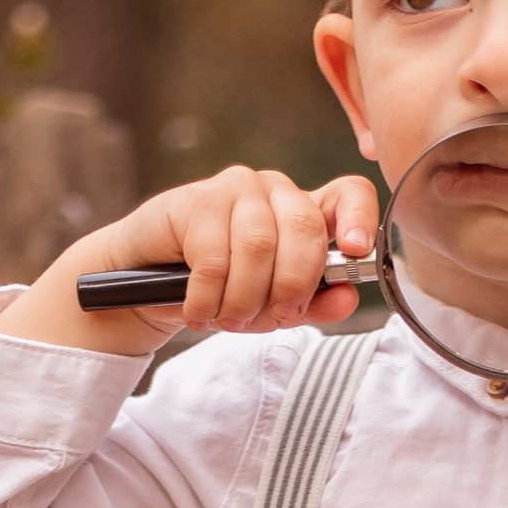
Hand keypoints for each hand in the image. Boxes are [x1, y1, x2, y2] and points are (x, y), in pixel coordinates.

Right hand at [7, 163, 378, 356]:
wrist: (148, 281)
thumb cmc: (220, 290)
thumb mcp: (272, 306)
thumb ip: (313, 304)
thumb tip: (347, 299)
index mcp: (304, 211)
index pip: (349, 194)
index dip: (359, 218)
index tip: (355, 250)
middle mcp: (275, 190)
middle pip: (305, 231)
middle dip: (290, 288)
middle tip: (270, 319)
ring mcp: (236, 188)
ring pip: (258, 248)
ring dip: (243, 299)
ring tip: (226, 319)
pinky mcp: (196, 200)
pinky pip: (214, 257)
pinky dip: (208, 297)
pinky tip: (197, 309)